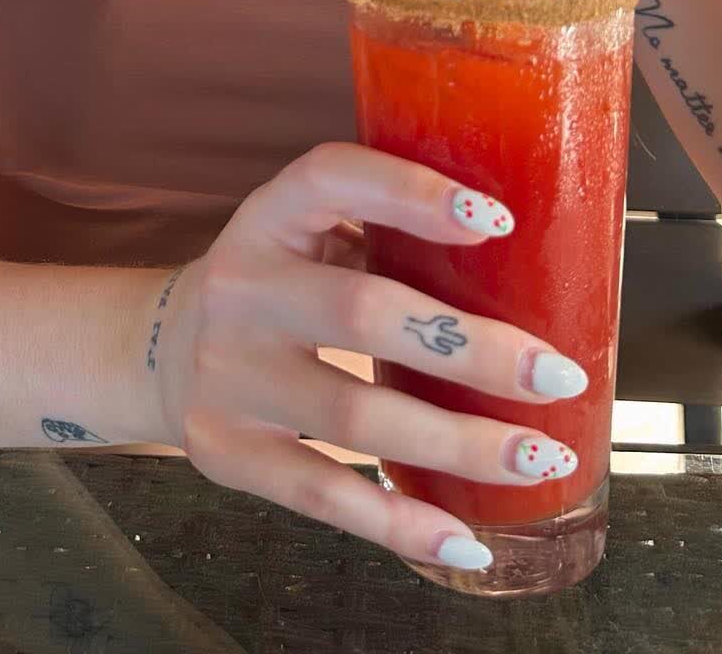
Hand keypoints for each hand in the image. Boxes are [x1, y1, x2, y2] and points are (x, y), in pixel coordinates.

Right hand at [149, 142, 586, 571]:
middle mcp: (241, 287)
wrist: (161, 349)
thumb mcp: (309, 234)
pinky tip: (468, 541)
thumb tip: (528, 268)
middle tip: (560, 374)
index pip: (333, 180)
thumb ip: (386, 237)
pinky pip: (324, 496)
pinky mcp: (227, 452)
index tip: (498, 222)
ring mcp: (228, 375)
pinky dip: (401, 525)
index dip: (412, 194)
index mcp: (269, 216)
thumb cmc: (280, 283)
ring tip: (541, 456)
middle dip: (475, 350)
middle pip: (363, 313)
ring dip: (461, 446)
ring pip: (357, 417)